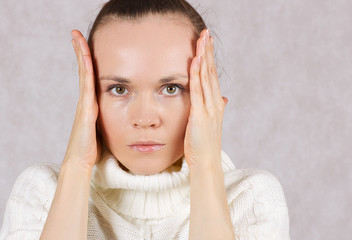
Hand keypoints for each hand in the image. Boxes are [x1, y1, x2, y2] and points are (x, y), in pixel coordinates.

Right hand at [62, 29, 101, 171]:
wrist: (81, 162)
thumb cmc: (93, 151)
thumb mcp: (105, 131)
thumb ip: (110, 121)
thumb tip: (123, 119)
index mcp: (91, 104)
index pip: (90, 77)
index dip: (88, 61)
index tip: (85, 46)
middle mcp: (86, 100)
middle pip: (84, 69)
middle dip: (80, 51)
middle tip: (76, 34)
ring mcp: (84, 102)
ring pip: (84, 72)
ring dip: (80, 53)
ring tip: (76, 36)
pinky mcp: (86, 106)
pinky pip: (87, 82)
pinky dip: (85, 67)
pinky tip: (85, 55)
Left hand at [184, 29, 228, 168]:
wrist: (206, 163)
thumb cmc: (204, 145)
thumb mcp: (208, 123)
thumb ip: (214, 109)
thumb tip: (224, 99)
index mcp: (216, 103)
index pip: (212, 75)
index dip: (210, 57)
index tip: (207, 42)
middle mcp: (215, 103)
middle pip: (211, 71)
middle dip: (208, 51)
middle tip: (206, 32)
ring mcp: (209, 108)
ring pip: (206, 77)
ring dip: (203, 57)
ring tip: (201, 40)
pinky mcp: (201, 115)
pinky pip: (198, 91)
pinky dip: (196, 75)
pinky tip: (195, 62)